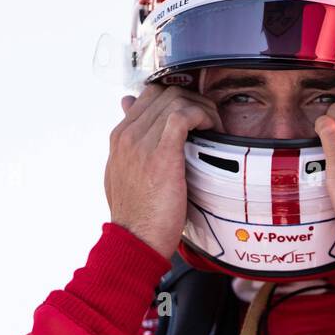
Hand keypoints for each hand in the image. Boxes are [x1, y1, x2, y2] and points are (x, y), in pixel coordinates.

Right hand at [104, 83, 220, 260]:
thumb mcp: (125, 177)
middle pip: (165, 93)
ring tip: (214, 127)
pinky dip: (202, 116)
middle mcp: (128, 135)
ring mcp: (142, 142)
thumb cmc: (136, 216)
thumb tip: (134, 132)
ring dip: (202, 108)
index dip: (178, 99)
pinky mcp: (161, 154)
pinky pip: (183, 115)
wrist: (134, 241)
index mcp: (120, 138)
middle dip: (194, 100)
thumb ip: (131, 151)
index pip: (149, 96)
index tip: (195, 116)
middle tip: (210, 121)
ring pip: (176, 99)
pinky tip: (211, 130)